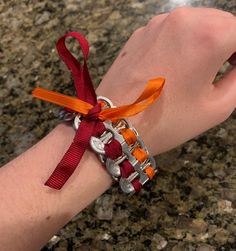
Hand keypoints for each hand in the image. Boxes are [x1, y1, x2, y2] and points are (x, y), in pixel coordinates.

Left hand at [97, 7, 235, 154]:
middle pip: (221, 22)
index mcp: (207, 35)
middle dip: (229, 43)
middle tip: (226, 67)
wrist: (116, 123)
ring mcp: (156, 24)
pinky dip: (182, 42)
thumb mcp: (217, 107)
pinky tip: (175, 66)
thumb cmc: (167, 120)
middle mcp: (182, 20)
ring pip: (195, 23)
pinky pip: (171, 31)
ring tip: (201, 68)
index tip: (235, 70)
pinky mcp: (140, 33)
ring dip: (206, 41)